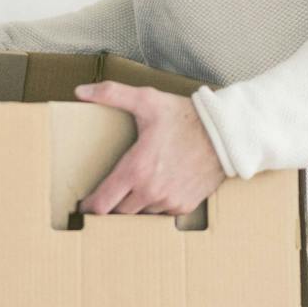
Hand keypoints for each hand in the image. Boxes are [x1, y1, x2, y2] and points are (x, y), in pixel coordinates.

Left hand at [75, 82, 227, 216]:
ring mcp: (169, 201)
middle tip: (105, 198)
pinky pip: (161, 214)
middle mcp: (151, 191)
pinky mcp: (184, 206)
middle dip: (110, 207)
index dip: (89, 207)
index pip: (102, 203)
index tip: (83, 205)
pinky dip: (155, 206)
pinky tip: (154, 191)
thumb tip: (81, 91)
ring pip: (140, 214)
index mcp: (136, 169)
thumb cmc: (185, 116)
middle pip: (118, 213)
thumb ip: (112, 94)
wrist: (226, 134)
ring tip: (129, 194)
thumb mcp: (147, 100)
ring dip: (133, 207)